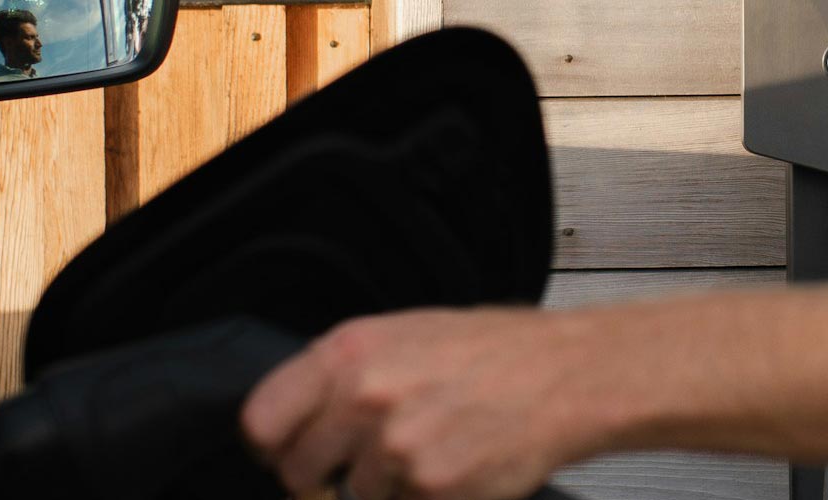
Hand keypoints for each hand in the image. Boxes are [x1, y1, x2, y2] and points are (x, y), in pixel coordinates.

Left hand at [241, 308, 623, 499]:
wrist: (566, 376)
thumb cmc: (493, 353)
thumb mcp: (405, 335)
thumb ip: (343, 376)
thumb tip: (298, 422)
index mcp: (348, 353)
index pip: (261, 421)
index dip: (272, 445)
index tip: (286, 453)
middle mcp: (364, 398)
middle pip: (298, 470)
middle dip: (325, 475)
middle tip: (361, 461)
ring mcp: (397, 448)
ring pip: (356, 495)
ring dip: (385, 486)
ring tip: (430, 448)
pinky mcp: (432, 489)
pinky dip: (425, 496)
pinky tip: (453, 465)